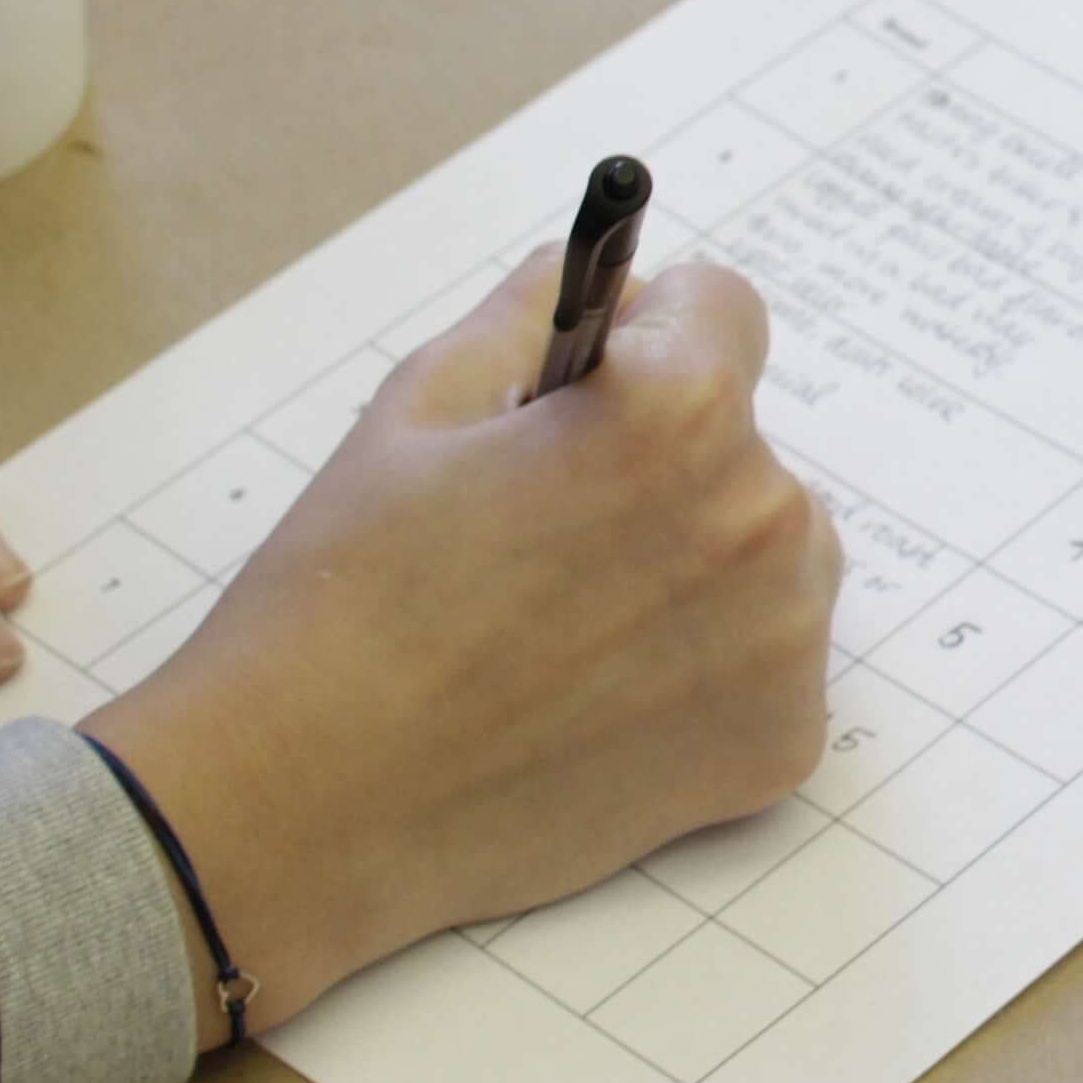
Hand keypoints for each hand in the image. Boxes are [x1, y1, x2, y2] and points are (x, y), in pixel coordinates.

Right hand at [83, 262, 835, 1040]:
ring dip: (695, 567)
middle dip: (662, 465)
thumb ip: (531, 316)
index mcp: (680, 408)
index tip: (591, 390)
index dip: (645, 339)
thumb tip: (596, 270)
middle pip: (742, 442)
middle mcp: (763, 512)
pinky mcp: (780, 741)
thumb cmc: (340, 601)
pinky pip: (762, 665)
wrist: (299, 812)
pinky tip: (588, 706)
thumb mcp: (417, 410)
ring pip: (766, 552)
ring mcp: (783, 637)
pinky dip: (698, 678)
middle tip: (541, 541)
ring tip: (559, 628)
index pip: (723, 310)